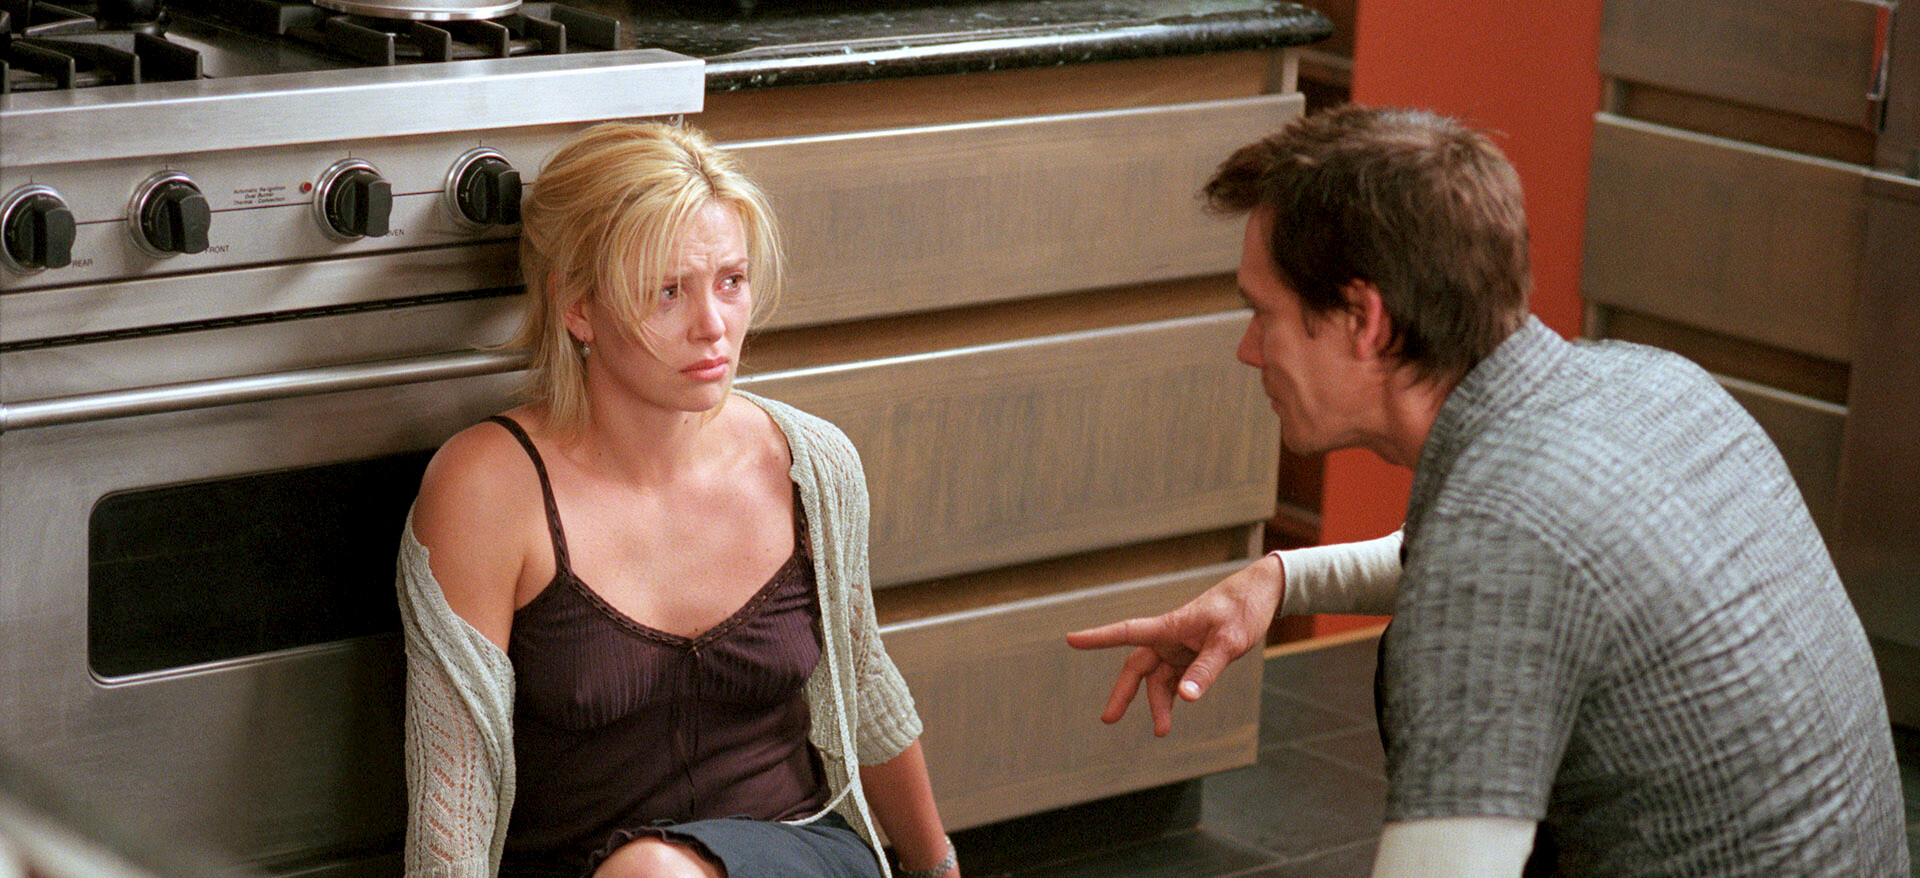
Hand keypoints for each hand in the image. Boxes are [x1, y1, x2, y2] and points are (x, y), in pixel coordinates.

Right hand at [1064, 554, 1282, 735]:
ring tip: (1161, 731)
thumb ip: (1206, 670)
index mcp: (1169, 626)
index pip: (1127, 632)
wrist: (1262, 594)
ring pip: (1158, 679)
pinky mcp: (1192, 656)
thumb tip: (1184, 698)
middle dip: (1123, 693)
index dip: (1098, 638)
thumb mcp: (1228, 642)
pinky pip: (1176, 679)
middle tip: (1108, 719)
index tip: (1070, 639)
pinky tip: (1172, 715)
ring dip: (1157, 703)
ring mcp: (1180, 647)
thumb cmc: (1242, 610)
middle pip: (1137, 667)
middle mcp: (1169, 637)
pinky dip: (1173, 697)